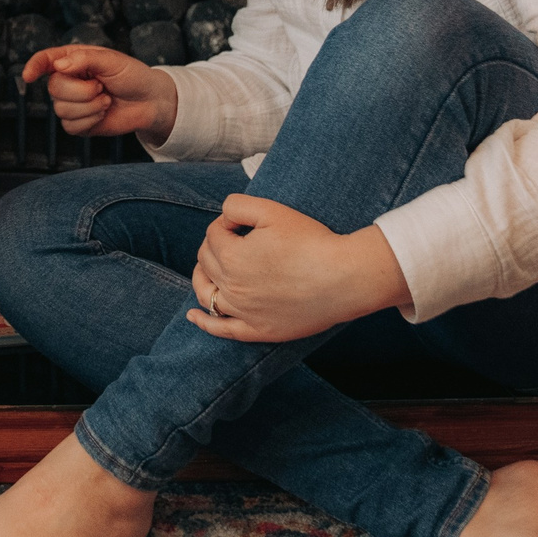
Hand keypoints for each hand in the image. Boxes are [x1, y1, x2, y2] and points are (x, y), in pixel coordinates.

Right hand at [18, 44, 179, 141]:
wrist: (150, 102)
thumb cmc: (132, 76)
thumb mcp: (112, 61)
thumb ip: (85, 59)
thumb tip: (59, 65)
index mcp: (72, 60)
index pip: (45, 60)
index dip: (33, 66)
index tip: (28, 76)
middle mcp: (68, 81)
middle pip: (54, 88)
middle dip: (80, 91)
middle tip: (101, 87)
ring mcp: (72, 103)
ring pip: (60, 109)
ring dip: (89, 107)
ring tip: (106, 100)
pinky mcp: (78, 123)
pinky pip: (70, 126)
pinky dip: (90, 121)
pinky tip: (102, 113)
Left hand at [184, 195, 411, 343]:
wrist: (344, 278)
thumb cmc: (311, 241)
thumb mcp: (272, 211)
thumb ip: (237, 206)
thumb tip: (223, 217)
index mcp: (231, 256)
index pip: (213, 234)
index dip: (227, 223)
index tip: (246, 223)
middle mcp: (231, 286)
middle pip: (206, 261)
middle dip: (215, 246)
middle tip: (236, 239)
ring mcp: (243, 311)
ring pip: (206, 293)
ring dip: (202, 277)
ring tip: (206, 269)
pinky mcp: (257, 330)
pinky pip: (221, 329)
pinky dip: (203, 322)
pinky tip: (193, 315)